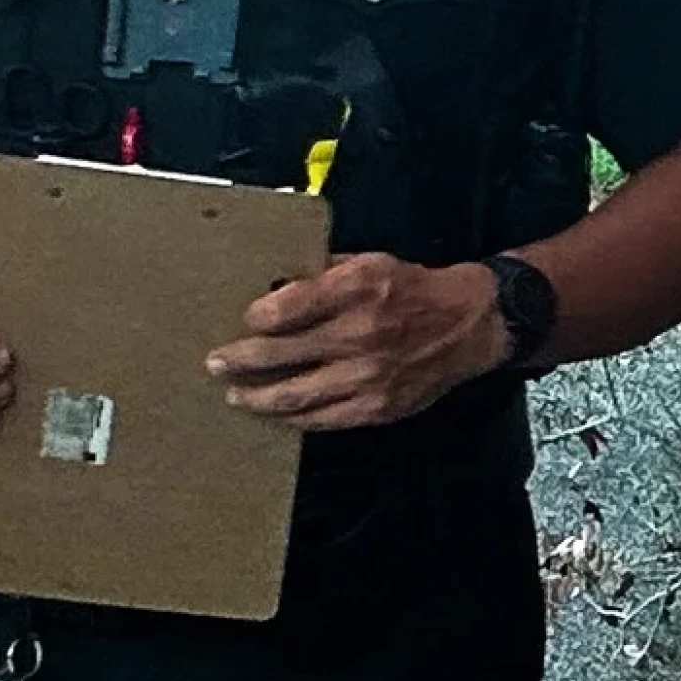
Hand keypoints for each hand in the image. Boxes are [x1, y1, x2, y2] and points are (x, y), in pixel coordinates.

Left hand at [205, 254, 509, 432]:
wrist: (466, 324)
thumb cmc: (411, 288)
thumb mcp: (367, 262)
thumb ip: (320, 274)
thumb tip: (274, 288)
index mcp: (355, 289)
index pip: (286, 308)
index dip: (255, 319)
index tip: (240, 322)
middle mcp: (358, 334)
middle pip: (281, 355)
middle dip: (240, 361)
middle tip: (215, 363)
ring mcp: (367, 377)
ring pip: (295, 395)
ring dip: (257, 397)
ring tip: (235, 395)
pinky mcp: (376, 407)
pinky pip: (323, 419)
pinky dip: (294, 417)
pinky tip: (276, 413)